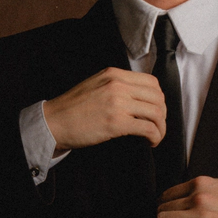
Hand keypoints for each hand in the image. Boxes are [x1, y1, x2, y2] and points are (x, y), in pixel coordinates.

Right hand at [44, 67, 166, 150]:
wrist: (55, 122)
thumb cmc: (73, 109)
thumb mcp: (96, 85)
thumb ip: (116, 86)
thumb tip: (136, 99)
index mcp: (114, 74)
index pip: (151, 82)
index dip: (159, 99)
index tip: (155, 112)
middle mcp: (118, 85)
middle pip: (158, 97)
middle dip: (162, 115)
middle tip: (157, 127)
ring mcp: (118, 103)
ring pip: (156, 113)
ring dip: (161, 128)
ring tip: (155, 137)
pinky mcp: (117, 123)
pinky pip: (148, 128)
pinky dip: (155, 137)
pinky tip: (150, 143)